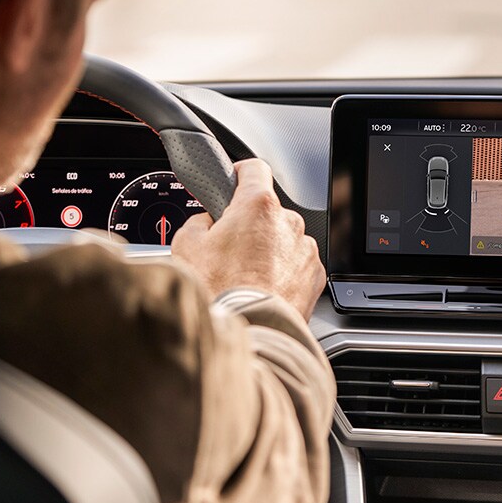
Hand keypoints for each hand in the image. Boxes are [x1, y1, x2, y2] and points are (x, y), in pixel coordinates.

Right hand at [171, 158, 325, 320]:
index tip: (234, 181)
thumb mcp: (186, 247)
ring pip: (283, 240)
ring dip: (268, 251)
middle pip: (267, 211)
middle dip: (249, 225)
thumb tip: (206, 223)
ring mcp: (305, 250)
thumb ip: (198, 222)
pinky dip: (283, 273)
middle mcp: (288, 223)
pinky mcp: (315, 276)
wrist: (249, 334)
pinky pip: (297, 265)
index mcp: (258, 206)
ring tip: (245, 277)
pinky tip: (263, 289)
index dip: (240, 173)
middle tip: (228, 249)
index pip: (254, 168)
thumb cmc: (219, 293)